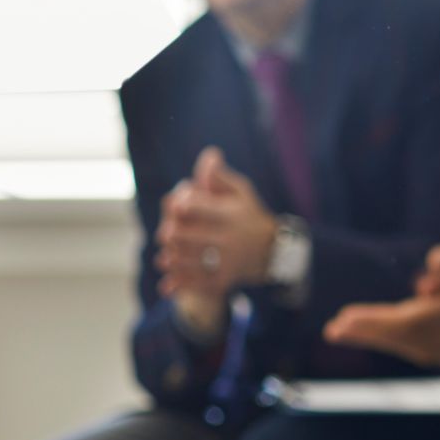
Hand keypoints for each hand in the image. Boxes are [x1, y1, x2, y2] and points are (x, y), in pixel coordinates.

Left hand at [155, 147, 279, 300]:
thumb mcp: (241, 192)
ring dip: (170, 258)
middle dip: (169, 233)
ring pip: (185, 261)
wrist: (273, 252)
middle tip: (166, 234)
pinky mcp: (224, 280)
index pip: (193, 205)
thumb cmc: (249, 216)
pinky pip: (195, 283)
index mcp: (231, 212)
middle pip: (183, 235)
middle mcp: (229, 237)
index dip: (177, 204)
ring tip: (165, 256)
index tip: (175, 205)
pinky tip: (167, 283)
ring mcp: (226, 261)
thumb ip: (220, 177)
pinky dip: (179, 284)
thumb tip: (209, 155)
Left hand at [325, 238, 439, 375]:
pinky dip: (410, 341)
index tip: (341, 322)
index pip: (405, 324)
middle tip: (337, 329)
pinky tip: (399, 334)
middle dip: (371, 332)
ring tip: (357, 328)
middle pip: (405, 339)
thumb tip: (432, 265)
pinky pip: (431, 349)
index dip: (372, 323)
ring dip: (388, 337)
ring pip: (416, 346)